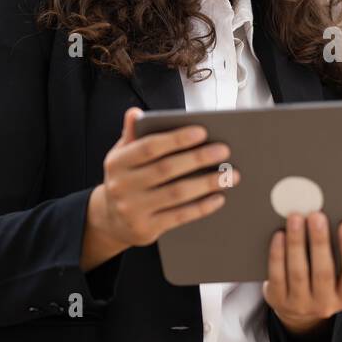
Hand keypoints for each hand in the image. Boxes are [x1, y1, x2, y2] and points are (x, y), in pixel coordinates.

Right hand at [89, 107, 237, 254]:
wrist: (110, 220)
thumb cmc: (127, 179)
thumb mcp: (123, 156)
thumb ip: (133, 135)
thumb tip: (136, 113)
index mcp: (117, 162)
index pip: (149, 147)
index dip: (176, 139)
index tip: (202, 131)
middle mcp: (122, 186)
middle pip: (166, 169)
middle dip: (198, 158)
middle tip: (224, 151)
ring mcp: (133, 209)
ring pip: (176, 193)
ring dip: (207, 183)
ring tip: (230, 175)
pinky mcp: (146, 229)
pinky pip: (180, 216)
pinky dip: (202, 207)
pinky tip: (219, 197)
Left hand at [264, 212, 341, 335]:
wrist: (297, 308)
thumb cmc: (329, 282)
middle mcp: (326, 304)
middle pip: (323, 272)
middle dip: (320, 242)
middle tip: (317, 215)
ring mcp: (300, 304)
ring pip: (298, 273)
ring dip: (297, 243)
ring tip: (296, 218)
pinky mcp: (278, 301)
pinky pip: (277, 276)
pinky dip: (278, 254)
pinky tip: (279, 235)